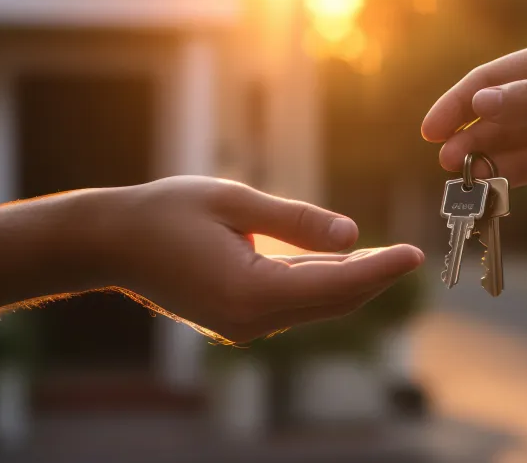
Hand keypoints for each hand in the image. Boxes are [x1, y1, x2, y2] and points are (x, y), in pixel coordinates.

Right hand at [89, 177, 423, 342]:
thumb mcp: (234, 200)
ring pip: (316, 306)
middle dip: (376, 278)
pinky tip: (343, 264)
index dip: (381, 268)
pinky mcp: (237, 320)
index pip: (336, 284)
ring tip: (389, 257)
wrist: (111, 243)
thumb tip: (353, 233)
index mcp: (251, 292)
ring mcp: (243, 326)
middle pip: (333, 302)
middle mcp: (251, 320)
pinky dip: (324, 286)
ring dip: (353, 283)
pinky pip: (294, 305)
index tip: (415, 254)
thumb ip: (296, 220)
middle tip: (412, 254)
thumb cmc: (167, 212)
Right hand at [422, 34, 526, 216]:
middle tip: (440, 154)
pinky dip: (499, 173)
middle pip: (496, 107)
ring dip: (478, 154)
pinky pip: (521, 164)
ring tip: (455, 173)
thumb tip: (478, 102)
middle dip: (466, 129)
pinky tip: (480, 184)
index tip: (434, 125)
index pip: (500, 75)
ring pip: (505, 138)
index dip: (463, 99)